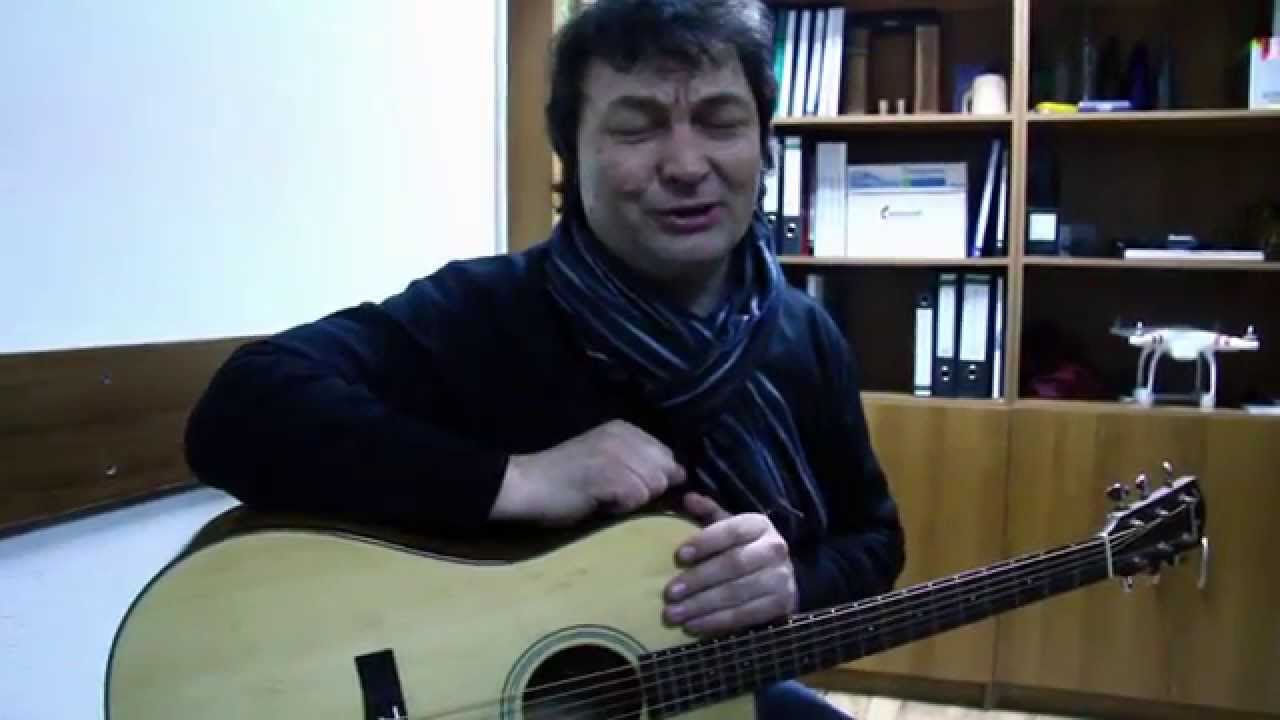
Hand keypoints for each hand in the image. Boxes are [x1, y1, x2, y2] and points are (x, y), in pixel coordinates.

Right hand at [490, 419, 685, 526]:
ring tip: (605, 498)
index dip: (656, 478)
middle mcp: (624, 435)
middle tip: (615, 494)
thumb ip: (638, 463)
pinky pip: (637, 498)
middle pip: (666, 471)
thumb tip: (678, 477)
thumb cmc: (565, 480)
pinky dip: (621, 508)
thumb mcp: (606, 460)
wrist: (526, 485)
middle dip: (647, 490)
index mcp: (624, 428)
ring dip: (634, 500)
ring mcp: (617, 452)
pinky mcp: (609, 474)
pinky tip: (598, 503)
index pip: (668, 455)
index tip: (631, 487)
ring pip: (654, 486)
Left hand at [662, 492, 796, 636]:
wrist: (782, 576)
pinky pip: (746, 615)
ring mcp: (781, 578)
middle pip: (733, 564)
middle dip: (699, 580)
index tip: (678, 556)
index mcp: (759, 525)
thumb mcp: (730, 526)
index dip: (705, 542)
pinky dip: (718, 622)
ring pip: (738, 593)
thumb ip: (708, 512)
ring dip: (703, 606)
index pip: (731, 530)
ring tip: (674, 614)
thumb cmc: (746, 547)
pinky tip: (694, 626)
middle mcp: (774, 548)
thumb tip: (688, 498)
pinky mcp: (781, 605)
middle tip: (669, 593)